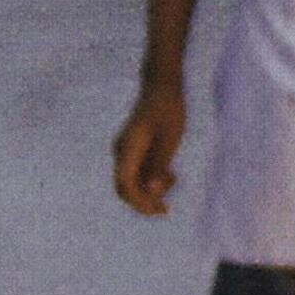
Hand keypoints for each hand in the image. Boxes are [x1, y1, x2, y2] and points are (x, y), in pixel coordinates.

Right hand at [114, 77, 185, 214]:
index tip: (160, 210)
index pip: (126, 186)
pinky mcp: (133, 149)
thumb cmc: (168, 110)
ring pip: (133, 182)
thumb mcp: (169, 139)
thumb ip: (159, 165)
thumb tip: (152, 192)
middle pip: (125, 188)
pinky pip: (138, 172)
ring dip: (151, 188)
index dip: (141, 203)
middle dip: (144, 201)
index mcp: (127, 150)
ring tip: (174, 177)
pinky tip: (170, 173)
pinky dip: (152, 178)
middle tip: (166, 208)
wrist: (161, 85)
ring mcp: (125, 151)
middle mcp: (121, 152)